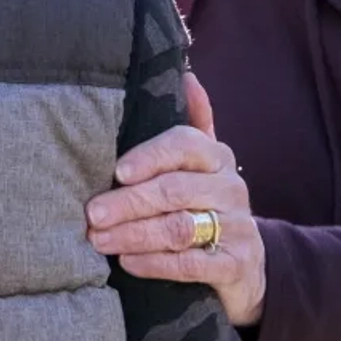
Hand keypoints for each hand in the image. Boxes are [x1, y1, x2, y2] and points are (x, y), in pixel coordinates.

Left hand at [86, 73, 265, 326]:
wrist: (248, 264)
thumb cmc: (207, 205)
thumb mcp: (203, 165)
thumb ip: (194, 122)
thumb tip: (187, 76)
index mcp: (217, 156)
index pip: (184, 144)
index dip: (149, 156)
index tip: (117, 171)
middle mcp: (231, 187)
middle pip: (174, 190)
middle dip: (128, 202)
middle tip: (92, 214)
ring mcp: (238, 227)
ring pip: (178, 227)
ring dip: (133, 234)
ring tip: (98, 240)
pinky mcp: (236, 264)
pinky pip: (190, 264)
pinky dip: (155, 263)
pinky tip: (127, 263)